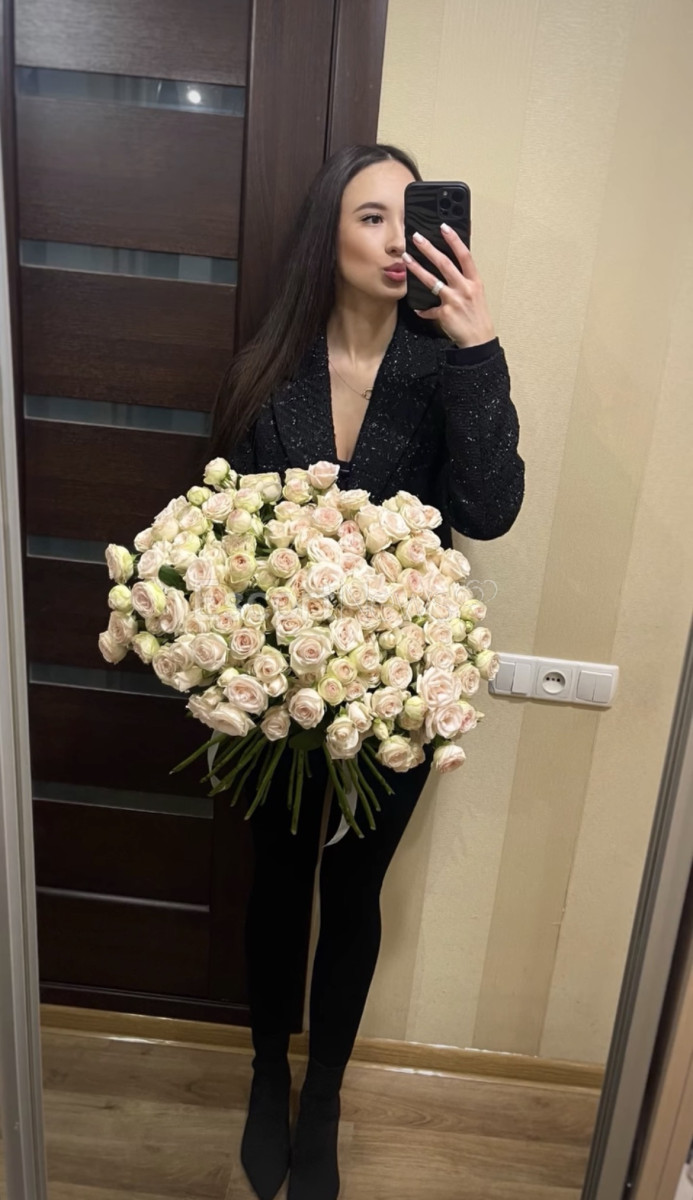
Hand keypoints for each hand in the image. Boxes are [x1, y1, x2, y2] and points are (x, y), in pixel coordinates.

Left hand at [403, 225, 495, 347]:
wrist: (478, 339)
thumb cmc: (477, 316)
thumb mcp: (475, 294)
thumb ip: (464, 281)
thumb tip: (449, 268)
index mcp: (474, 281)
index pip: (464, 256)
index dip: (454, 240)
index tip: (444, 227)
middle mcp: (465, 288)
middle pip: (444, 264)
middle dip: (429, 249)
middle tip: (417, 238)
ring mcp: (454, 300)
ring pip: (432, 281)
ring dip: (417, 269)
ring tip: (406, 259)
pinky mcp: (444, 313)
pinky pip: (429, 309)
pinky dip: (423, 310)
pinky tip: (417, 308)